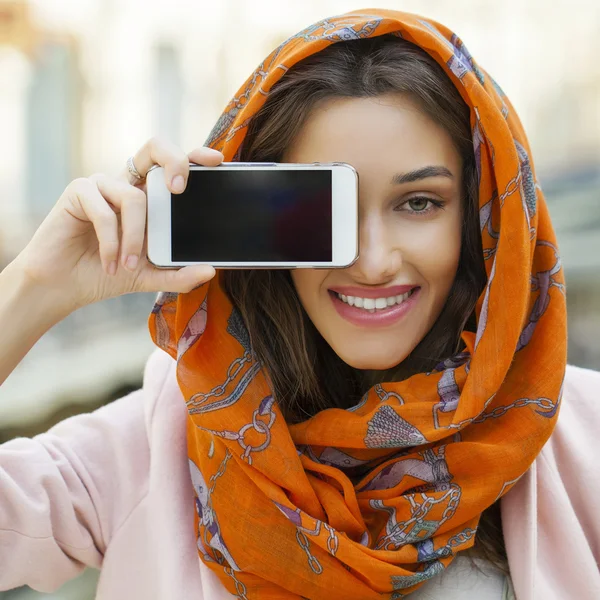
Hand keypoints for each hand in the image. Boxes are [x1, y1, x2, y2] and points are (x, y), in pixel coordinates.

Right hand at [13, 137, 222, 313]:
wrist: (65, 286)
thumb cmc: (108, 274)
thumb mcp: (150, 276)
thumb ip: (179, 274)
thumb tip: (210, 271)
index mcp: (149, 197)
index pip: (173, 167)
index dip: (193, 156)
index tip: (216, 161)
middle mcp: (128, 185)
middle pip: (154, 148)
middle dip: (174, 160)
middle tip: (180, 190)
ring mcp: (103, 185)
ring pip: (134, 198)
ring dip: (134, 238)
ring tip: (128, 266)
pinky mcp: (79, 191)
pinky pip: (105, 212)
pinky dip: (111, 243)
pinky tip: (109, 264)